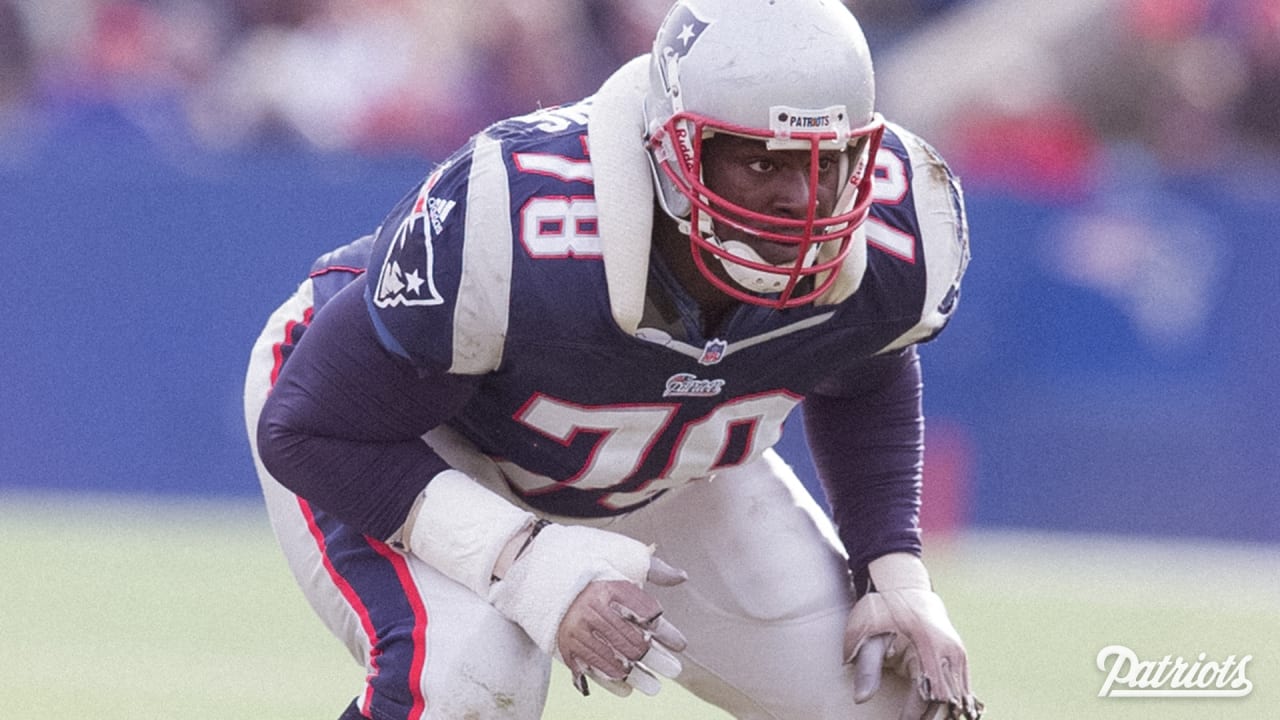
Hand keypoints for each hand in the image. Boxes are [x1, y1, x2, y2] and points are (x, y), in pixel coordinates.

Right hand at [486, 522, 688, 696]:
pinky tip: (626, 689)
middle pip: (630, 640)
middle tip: (674, 670)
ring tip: (655, 687)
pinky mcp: (562, 643)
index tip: (681, 644)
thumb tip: (682, 577)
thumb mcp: (618, 555)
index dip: (664, 631)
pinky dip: (608, 680)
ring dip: (636, 676)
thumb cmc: (584, 559)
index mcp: (608, 585)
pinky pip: (588, 667)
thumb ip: (650, 567)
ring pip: (611, 659)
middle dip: (655, 658)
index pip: (643, 613)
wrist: (533, 567)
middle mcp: (591, 609)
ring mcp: (575, 629)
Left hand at [845, 588, 982, 718]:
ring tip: (920, 716)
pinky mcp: (960, 656)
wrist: (905, 586)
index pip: (928, 695)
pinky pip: (962, 688)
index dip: (914, 715)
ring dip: (943, 712)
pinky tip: (941, 713)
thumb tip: (860, 699)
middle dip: (930, 716)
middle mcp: (949, 652)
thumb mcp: (868, 635)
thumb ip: (867, 668)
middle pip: (947, 701)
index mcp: (928, 646)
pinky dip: (953, 702)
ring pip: (958, 697)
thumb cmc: (882, 610)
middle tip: (908, 719)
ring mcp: (958, 654)